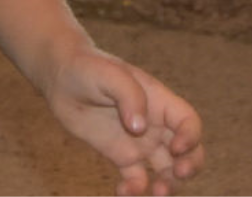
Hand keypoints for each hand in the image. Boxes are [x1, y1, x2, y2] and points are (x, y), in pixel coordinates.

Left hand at [43, 48, 204, 195]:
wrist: (60, 77)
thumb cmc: (87, 67)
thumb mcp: (108, 74)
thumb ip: (128, 96)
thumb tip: (140, 128)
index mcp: (159, 101)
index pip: (188, 121)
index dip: (190, 137)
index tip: (176, 149)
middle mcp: (155, 124)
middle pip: (188, 150)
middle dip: (190, 166)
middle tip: (177, 176)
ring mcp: (139, 142)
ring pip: (166, 169)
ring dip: (168, 184)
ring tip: (156, 193)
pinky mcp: (121, 156)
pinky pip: (136, 179)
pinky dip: (135, 190)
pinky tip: (123, 192)